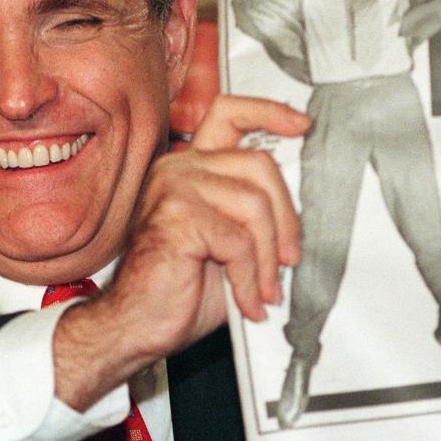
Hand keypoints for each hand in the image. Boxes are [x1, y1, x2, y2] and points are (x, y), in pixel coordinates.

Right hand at [53, 95, 309, 409]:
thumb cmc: (181, 289)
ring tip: (266, 289)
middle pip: (259, 164)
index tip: (301, 125)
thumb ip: (258, 214)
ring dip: (270, 257)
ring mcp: (173, 188)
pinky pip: (238, 241)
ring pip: (254, 205)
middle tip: (290, 259)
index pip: (229, 113)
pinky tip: (248, 301)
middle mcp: (178, 169)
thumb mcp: (233, 243)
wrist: (136, 328)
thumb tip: (304, 209)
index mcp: (192, 167)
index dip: (269, 112)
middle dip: (287, 217)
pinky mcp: (175, 216)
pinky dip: (250, 279)